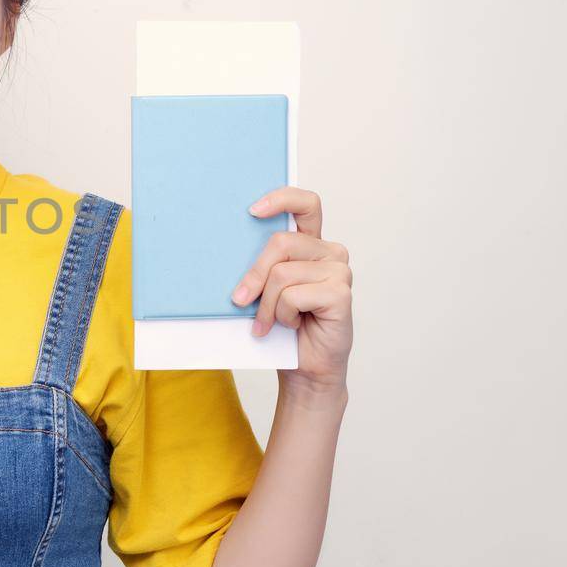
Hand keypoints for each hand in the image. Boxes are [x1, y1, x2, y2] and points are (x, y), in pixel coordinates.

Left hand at [230, 186, 352, 391]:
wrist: (304, 368)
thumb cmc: (283, 328)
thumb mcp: (265, 290)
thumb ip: (260, 266)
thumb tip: (225, 248)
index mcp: (311, 244)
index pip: (305, 204)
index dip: (281, 199)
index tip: (253, 211)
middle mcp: (329, 252)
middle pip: (281, 243)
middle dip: (254, 275)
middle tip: (241, 299)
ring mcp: (339, 272)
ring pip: (282, 274)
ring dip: (267, 305)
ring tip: (270, 321)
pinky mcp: (341, 294)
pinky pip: (293, 295)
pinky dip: (282, 315)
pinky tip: (292, 325)